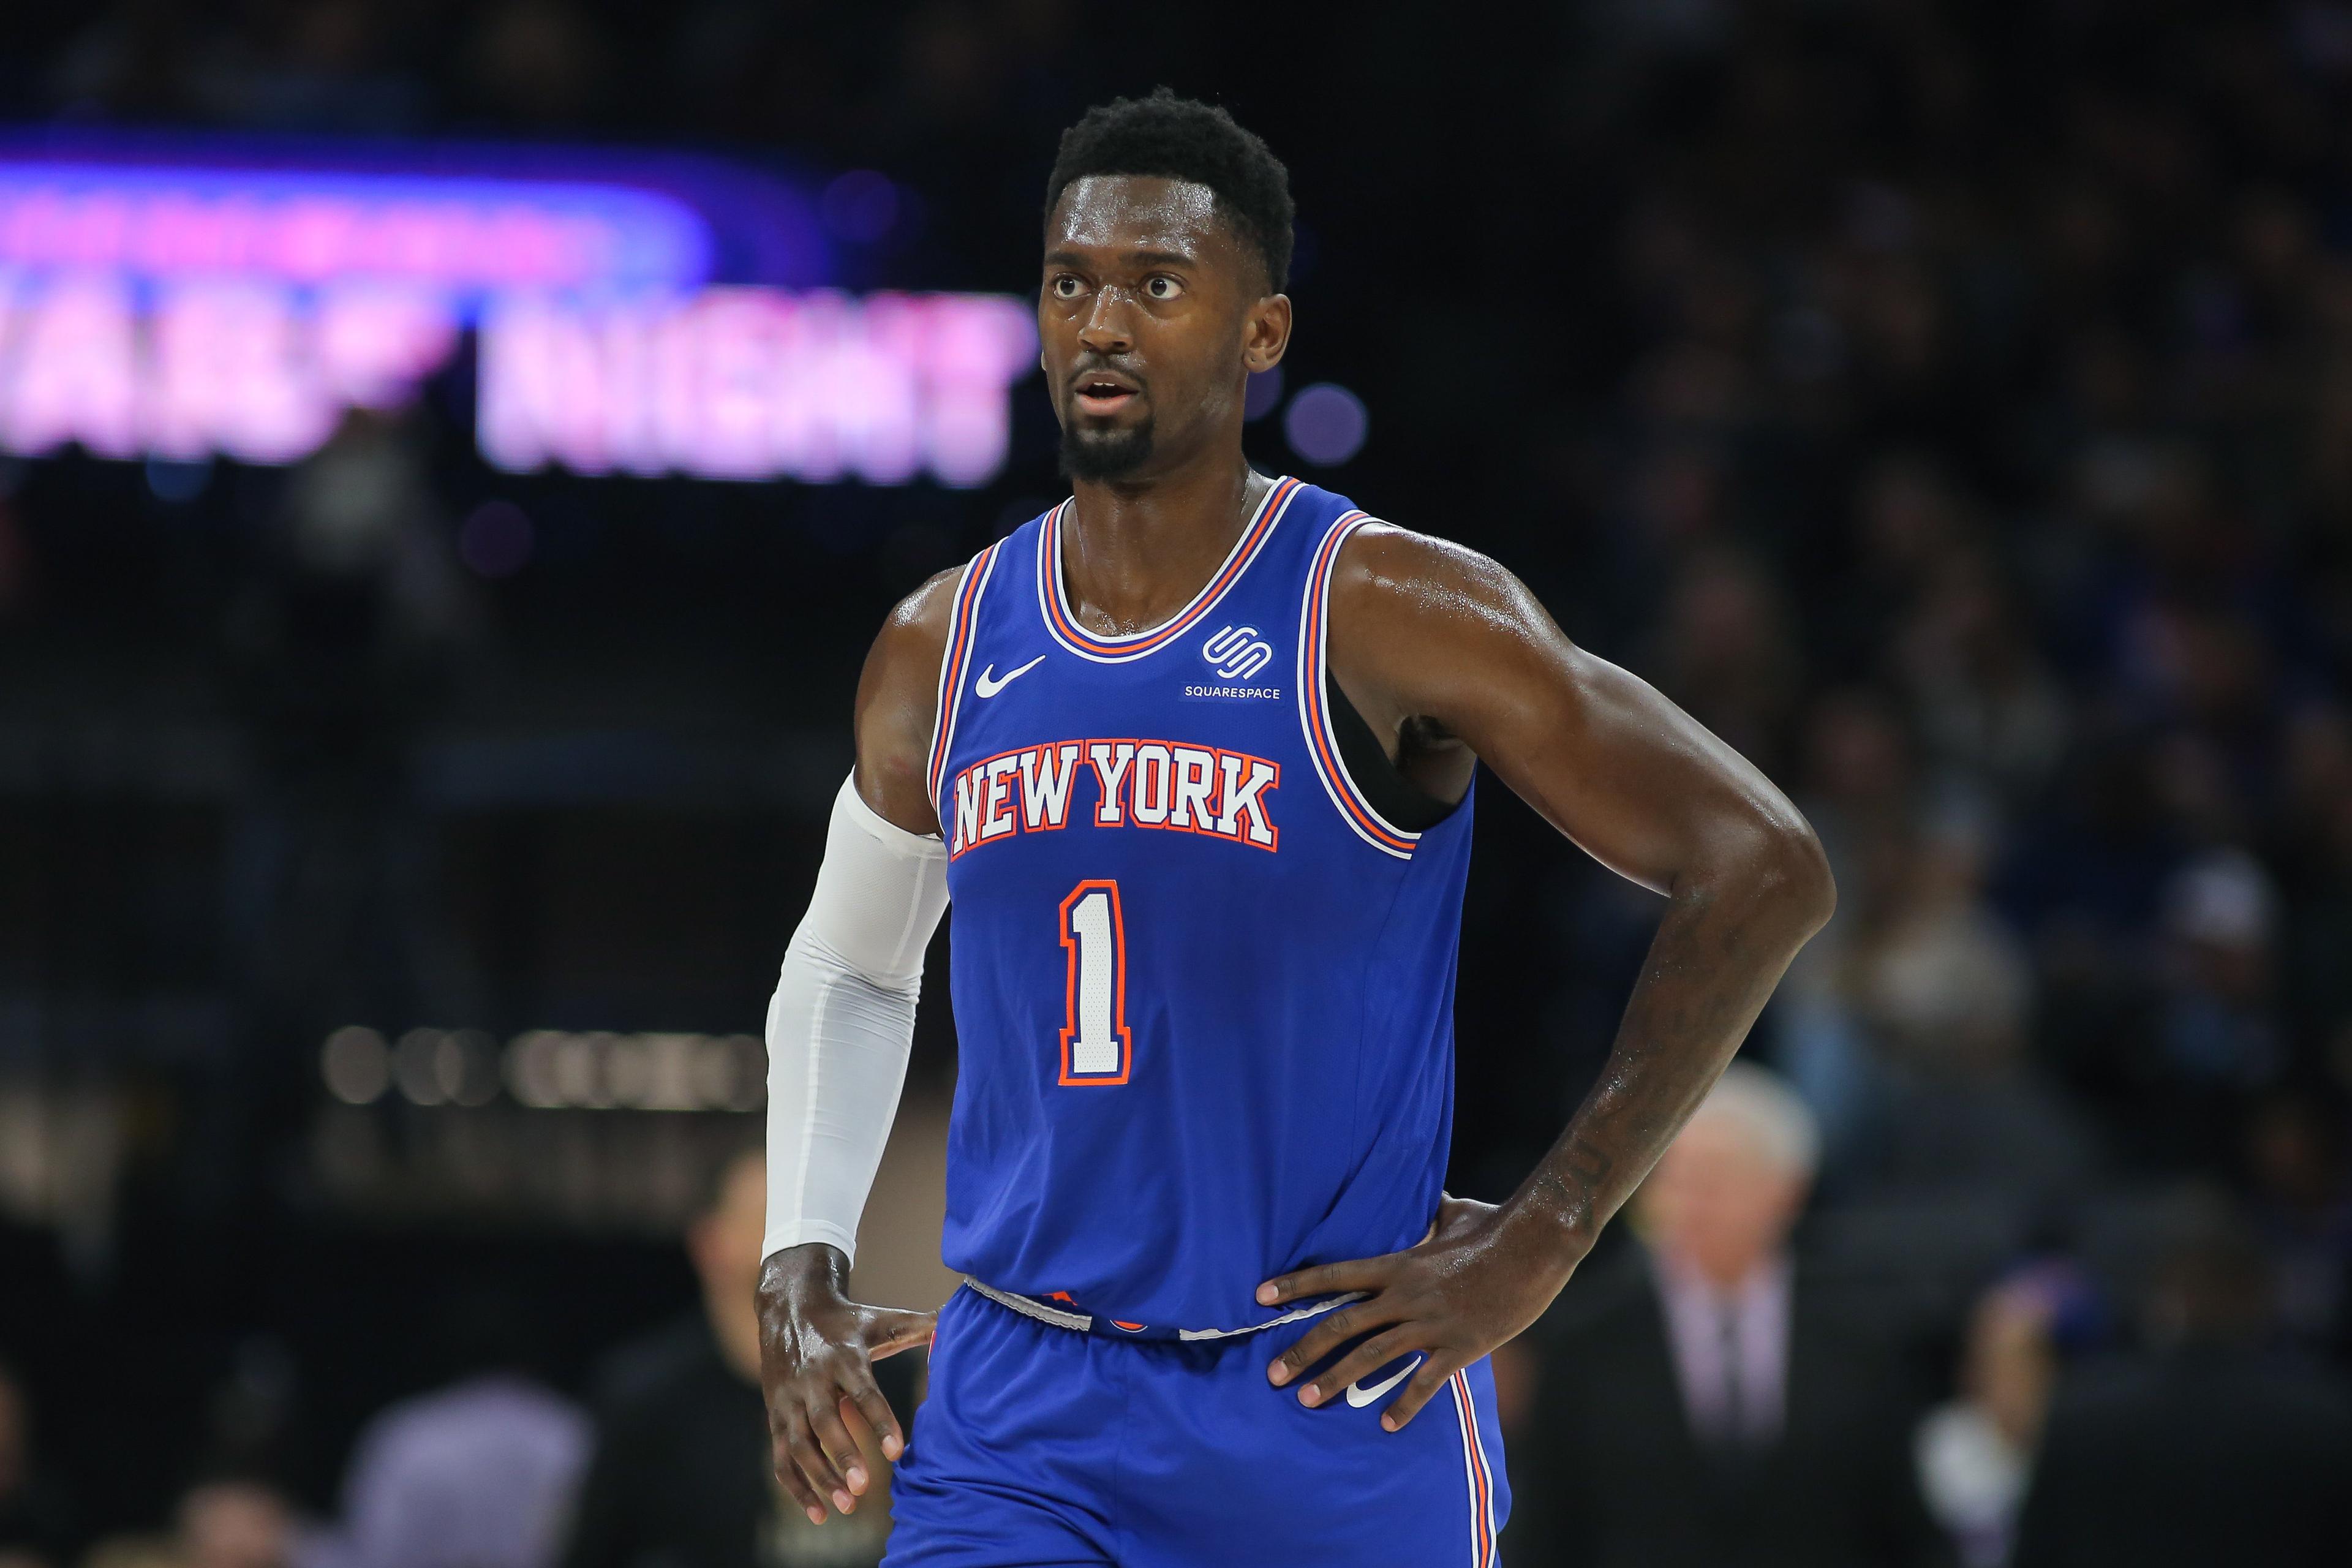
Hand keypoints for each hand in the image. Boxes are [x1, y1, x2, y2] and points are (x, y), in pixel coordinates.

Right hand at [758, 1244, 934, 1524]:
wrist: (789, 1309)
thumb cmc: (846, 1322)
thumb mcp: (880, 1319)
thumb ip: (919, 1325)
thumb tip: (955, 1324)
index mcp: (843, 1356)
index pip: (862, 1392)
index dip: (880, 1421)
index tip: (897, 1452)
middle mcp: (812, 1379)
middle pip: (824, 1421)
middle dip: (843, 1455)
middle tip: (864, 1487)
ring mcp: (789, 1400)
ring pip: (799, 1444)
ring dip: (819, 1477)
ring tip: (847, 1505)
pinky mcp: (775, 1416)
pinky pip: (782, 1458)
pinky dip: (797, 1487)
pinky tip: (819, 1513)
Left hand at [1256, 1193, 1582, 1430]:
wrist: (1534, 1245)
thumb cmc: (1494, 1226)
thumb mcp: (1453, 1212)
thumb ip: (1428, 1213)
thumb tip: (1421, 1195)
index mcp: (1399, 1263)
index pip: (1335, 1275)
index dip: (1296, 1286)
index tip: (1260, 1296)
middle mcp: (1406, 1294)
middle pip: (1343, 1324)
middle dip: (1303, 1350)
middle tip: (1273, 1374)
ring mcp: (1431, 1323)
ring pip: (1372, 1356)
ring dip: (1336, 1379)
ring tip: (1307, 1400)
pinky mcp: (1460, 1346)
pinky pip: (1425, 1382)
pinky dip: (1404, 1405)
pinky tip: (1385, 1426)